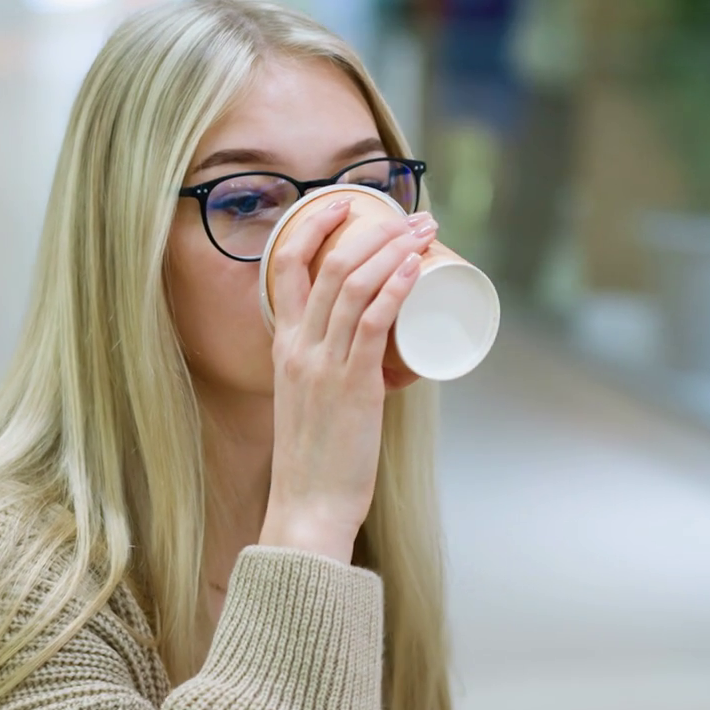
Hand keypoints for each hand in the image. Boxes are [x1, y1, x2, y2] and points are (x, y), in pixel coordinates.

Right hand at [259, 200, 437, 562]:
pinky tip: (415, 269)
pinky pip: (373, 323)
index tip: (347, 204)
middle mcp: (297, 345)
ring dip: (395, 249)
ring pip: (354, 284)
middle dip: (375, 229)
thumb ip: (331, 370)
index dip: (315, 223)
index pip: (285, 262)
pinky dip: (395, 288)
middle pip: (330, 262)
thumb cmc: (317, 459)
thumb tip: (375, 353)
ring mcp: (322, 363)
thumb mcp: (308, 398)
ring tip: (425, 233)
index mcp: (283, 344)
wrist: (307, 505)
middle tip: (413, 218)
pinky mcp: (352, 385)